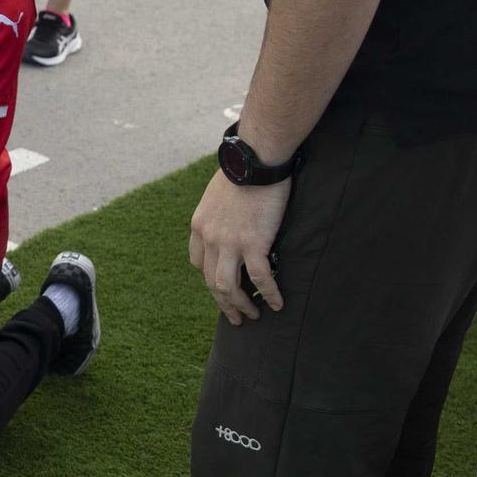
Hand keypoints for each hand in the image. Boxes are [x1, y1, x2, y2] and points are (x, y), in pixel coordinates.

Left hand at [187, 169, 288, 325]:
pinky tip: (278, 303)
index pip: (199, 262)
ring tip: (252, 315)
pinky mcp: (253, 244)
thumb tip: (230, 219)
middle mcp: (210, 239)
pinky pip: (260, 278)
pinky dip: (269, 294)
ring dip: (240, 306)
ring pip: (229, 287)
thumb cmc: (243, 170)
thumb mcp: (217, 193)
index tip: (222, 286)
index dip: (210, 277)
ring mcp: (229, 244)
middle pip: (211, 281)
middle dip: (223, 303)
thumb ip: (219, 212)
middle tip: (235, 317)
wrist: (255, 160)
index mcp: (199, 226)